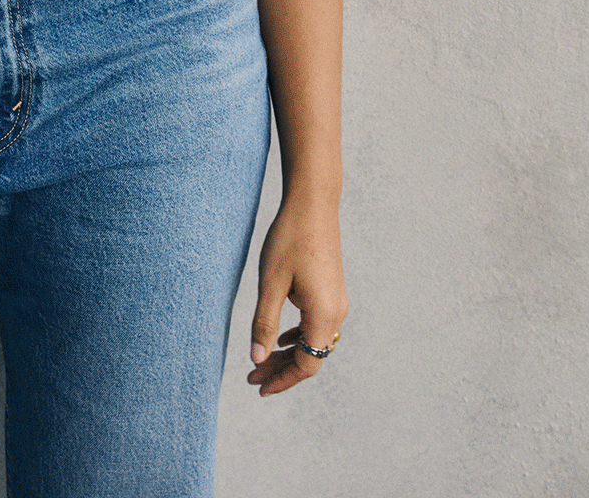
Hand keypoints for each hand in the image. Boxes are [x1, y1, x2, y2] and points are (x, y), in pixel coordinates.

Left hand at [247, 193, 347, 395]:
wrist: (313, 203)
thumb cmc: (290, 239)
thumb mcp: (271, 282)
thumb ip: (264, 323)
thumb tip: (257, 358)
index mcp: (323, 315)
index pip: (306, 364)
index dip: (282, 379)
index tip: (257, 386)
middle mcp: (336, 313)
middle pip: (311, 356)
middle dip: (281, 369)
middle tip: (252, 376)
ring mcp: (337, 302)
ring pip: (313, 341)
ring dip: (289, 353)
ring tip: (262, 360)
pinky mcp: (332, 290)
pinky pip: (317, 325)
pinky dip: (298, 336)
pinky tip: (282, 338)